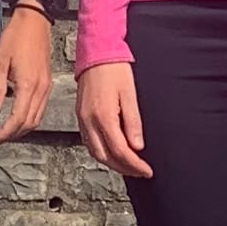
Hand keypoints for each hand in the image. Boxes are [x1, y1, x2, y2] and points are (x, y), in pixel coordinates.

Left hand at [0, 4, 52, 144]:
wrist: (35, 20)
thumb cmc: (15, 37)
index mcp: (29, 86)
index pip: (17, 120)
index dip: (4, 134)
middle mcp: (41, 89)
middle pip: (29, 124)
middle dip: (12, 135)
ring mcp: (47, 87)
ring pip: (37, 119)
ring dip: (21, 129)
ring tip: (3, 131)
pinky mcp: (47, 83)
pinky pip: (40, 109)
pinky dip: (29, 118)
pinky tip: (16, 116)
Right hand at [76, 59, 151, 178]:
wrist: (96, 54)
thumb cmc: (114, 69)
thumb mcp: (130, 95)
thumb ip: (133, 123)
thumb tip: (137, 146)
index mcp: (104, 117)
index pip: (121, 151)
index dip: (135, 165)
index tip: (146, 170)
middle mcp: (90, 122)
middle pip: (106, 157)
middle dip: (124, 168)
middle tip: (139, 171)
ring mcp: (83, 120)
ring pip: (95, 153)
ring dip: (112, 163)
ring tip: (128, 165)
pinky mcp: (80, 116)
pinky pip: (89, 142)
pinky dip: (101, 153)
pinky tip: (111, 152)